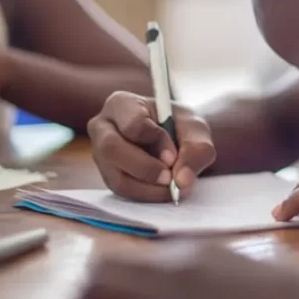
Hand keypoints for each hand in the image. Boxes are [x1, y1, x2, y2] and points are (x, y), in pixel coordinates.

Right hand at [87, 92, 215, 201]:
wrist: (179, 139)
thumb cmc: (182, 127)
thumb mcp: (197, 130)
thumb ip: (196, 149)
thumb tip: (182, 180)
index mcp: (121, 104)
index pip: (132, 124)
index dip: (156, 141)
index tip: (174, 154)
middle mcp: (103, 127)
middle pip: (112, 150)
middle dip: (145, 168)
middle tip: (171, 178)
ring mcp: (101, 153)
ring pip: (116, 176)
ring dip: (148, 187)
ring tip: (171, 185)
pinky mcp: (107, 175)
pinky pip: (122, 191)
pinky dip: (146, 195)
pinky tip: (163, 190)